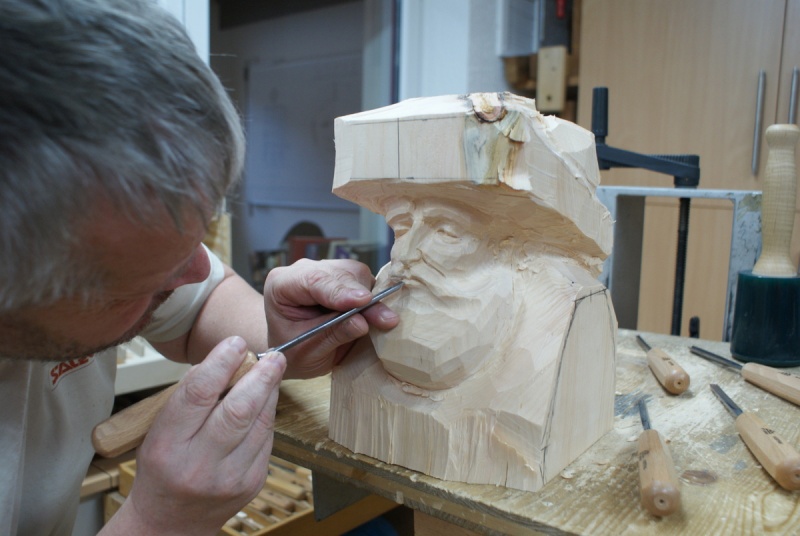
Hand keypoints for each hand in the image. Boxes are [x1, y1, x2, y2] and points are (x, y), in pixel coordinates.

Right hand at [100, 336, 285, 534]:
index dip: (221, 362)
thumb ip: (191, 398)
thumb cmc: (163, 468)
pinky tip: (265, 402)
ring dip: (270, 392)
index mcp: (167, 446)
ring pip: (260, 423)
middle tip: (273, 355)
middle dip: (261, 376)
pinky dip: (268, 415)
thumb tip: (228, 359)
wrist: (170, 524)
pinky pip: (267, 439)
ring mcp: (229, 477)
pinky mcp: (252, 483)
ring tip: (273, 370)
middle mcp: (198, 464)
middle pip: (239, 409)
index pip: (198, 394)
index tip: (236, 343)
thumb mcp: (160, 430)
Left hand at [264, 259, 399, 378]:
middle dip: (363, 297)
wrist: (292, 349)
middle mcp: (304, 270)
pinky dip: (375, 298)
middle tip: (385, 319)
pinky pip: (365, 281)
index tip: (364, 301)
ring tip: (383, 320)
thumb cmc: (292, 350)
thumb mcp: (307, 351)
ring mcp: (326, 271)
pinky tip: (380, 315)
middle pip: (340, 273)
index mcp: (282, 284)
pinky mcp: (344, 277)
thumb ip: (332, 335)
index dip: (340, 290)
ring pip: (356, 273)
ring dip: (373, 297)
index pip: (313, 280)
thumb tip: (362, 323)